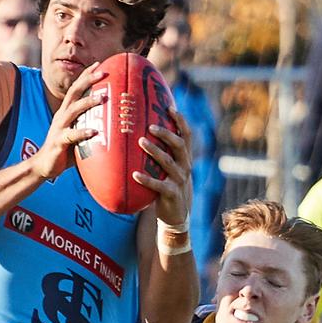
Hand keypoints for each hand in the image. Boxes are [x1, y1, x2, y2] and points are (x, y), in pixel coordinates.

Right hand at [30, 63, 106, 178]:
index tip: (99, 64)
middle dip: (88, 80)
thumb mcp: (80, 133)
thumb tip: (115, 123)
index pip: (76, 88)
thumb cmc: (66, 150)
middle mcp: (62, 116)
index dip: (86, 75)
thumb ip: (92, 125)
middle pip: (74, 92)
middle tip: (104, 72)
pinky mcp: (58, 142)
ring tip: (102, 98)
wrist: (44, 166)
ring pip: (73, 110)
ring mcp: (59, 128)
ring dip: (88, 102)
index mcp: (67, 112)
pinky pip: (71, 135)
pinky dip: (83, 132)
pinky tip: (94, 131)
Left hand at [133, 107, 192, 224]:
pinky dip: (147, 179)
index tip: (170, 107)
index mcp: (185, 158)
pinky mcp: (171, 194)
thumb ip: (162, 153)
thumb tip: (141, 132)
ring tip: (141, 142)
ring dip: (155, 151)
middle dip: (166, 134)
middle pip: (179, 145)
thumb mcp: (170, 168)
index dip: (180, 121)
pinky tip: (134, 174)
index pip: (187, 135)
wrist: (176, 214)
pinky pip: (158, 185)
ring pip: (169, 162)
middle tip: (150, 126)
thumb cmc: (168, 186)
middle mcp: (185, 166)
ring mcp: (179, 180)